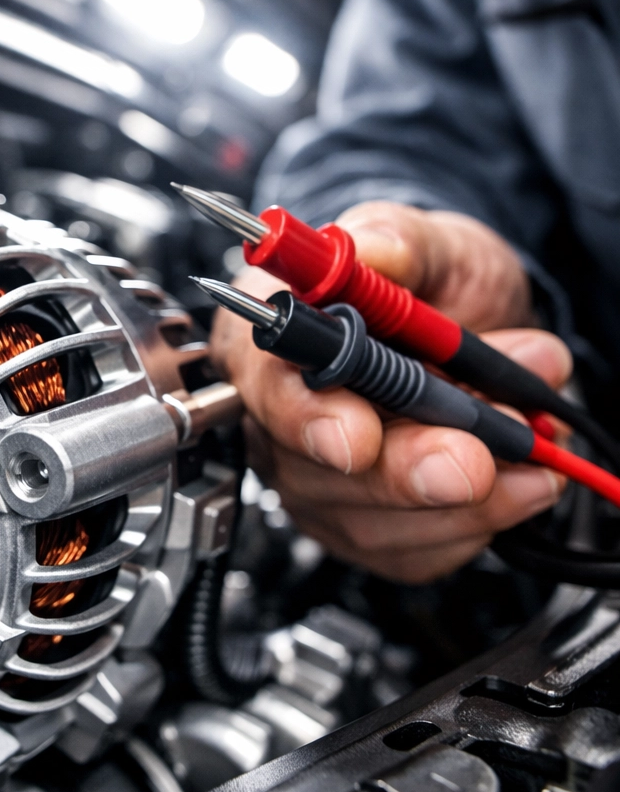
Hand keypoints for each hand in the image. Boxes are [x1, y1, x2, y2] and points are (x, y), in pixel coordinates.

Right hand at [211, 202, 570, 583]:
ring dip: (461, 495)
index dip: (308, 419)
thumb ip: (399, 241)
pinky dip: (476, 522)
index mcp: (271, 343)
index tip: (359, 436)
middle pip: (315, 471)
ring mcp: (316, 481)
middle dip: (403, 472)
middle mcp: (279, 421)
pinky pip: (412, 550)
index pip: (265, 389)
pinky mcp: (362, 527)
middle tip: (473, 460)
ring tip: (527, 443)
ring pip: (369, 521)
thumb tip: (374, 253)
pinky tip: (512, 482)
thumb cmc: (428, 285)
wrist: (472, 329)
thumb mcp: (430, 243)